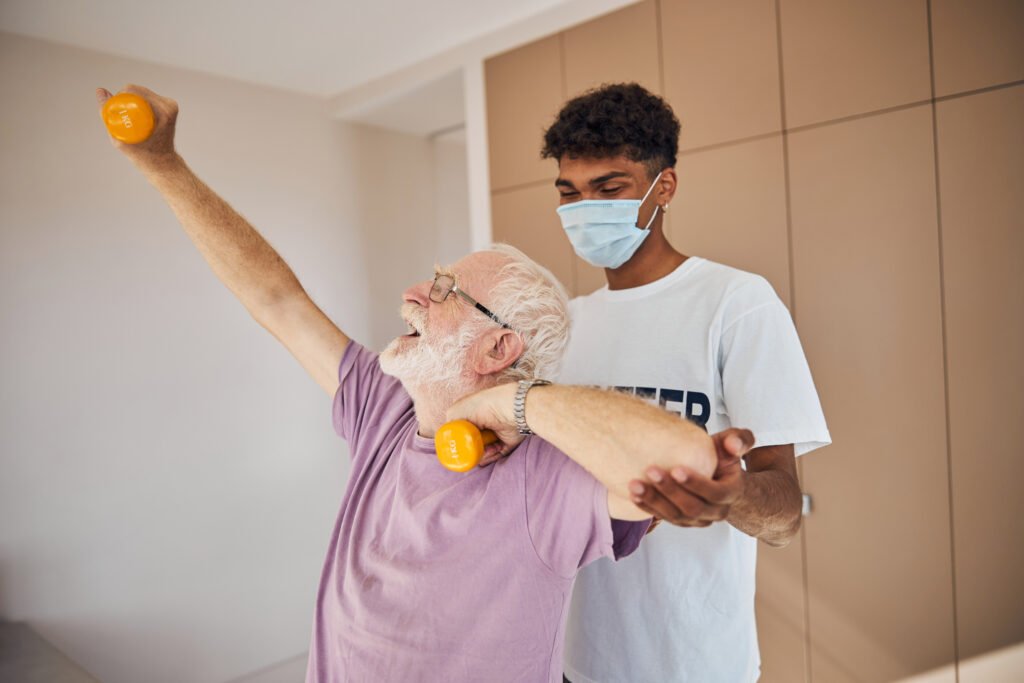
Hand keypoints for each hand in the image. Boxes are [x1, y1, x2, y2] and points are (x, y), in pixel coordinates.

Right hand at [96, 84, 179, 169]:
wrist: (162, 163)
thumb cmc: (142, 154)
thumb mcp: (120, 137)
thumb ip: (107, 113)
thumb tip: (100, 90)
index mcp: (163, 111)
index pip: (134, 91)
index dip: (118, 97)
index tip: (115, 112)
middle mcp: (169, 106)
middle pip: (138, 90)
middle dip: (123, 99)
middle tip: (119, 116)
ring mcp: (170, 105)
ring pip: (142, 92)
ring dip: (130, 101)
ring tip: (127, 118)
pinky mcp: (169, 107)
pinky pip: (148, 98)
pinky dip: (137, 103)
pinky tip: (134, 115)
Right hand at [445, 383, 522, 466]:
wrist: (510, 409)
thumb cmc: (482, 406)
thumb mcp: (456, 411)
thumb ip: (448, 423)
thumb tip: (447, 436)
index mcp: (473, 413)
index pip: (463, 430)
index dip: (460, 439)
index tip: (457, 447)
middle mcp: (484, 423)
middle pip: (472, 443)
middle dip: (470, 450)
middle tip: (469, 452)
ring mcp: (495, 433)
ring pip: (483, 451)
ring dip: (481, 453)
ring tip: (483, 449)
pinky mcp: (507, 441)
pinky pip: (496, 454)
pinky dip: (492, 456)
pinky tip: (490, 451)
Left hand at [628, 428, 754, 527]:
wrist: (715, 475)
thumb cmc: (722, 457)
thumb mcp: (731, 444)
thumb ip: (738, 440)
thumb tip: (734, 445)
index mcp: (731, 493)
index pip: (715, 494)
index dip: (695, 484)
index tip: (675, 469)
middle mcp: (716, 511)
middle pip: (693, 508)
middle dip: (670, 491)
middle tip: (651, 471)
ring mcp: (698, 519)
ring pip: (676, 516)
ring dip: (654, 501)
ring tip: (635, 484)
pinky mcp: (681, 520)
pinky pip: (664, 517)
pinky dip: (647, 507)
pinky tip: (633, 494)